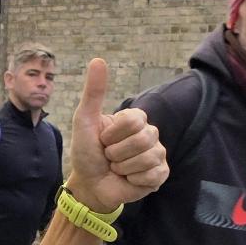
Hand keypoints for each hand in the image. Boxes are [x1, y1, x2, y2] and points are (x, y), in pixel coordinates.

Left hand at [66, 58, 167, 211]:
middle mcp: (150, 134)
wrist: (89, 184)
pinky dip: (134, 180)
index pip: (133, 120)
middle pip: (142, 140)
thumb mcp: (84, 121)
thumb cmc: (87, 152)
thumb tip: (97, 60)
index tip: (103, 140)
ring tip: (118, 168)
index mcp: (135, 119)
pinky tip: (129, 179)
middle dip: (117, 153)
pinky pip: (153, 175)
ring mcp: (158, 154)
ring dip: (123, 167)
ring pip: (147, 159)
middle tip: (109, 157)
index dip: (112, 135)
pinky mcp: (161, 174)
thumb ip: (93, 92)